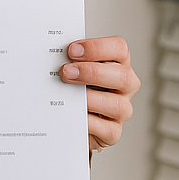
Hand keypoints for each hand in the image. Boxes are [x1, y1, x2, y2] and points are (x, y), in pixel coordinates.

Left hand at [59, 35, 140, 150]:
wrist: (70, 117)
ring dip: (91, 99)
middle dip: (92, 72)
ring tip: (68, 95)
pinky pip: (107, 130)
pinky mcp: (113, 132)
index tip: (72, 50)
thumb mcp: (75, 68)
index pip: (119, 48)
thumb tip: (53, 55)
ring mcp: (122, 109)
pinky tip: (73, 116)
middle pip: (123, 76)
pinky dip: (89, 123)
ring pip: (118, 106)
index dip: (97, 48)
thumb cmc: (74, 86)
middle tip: (66, 71)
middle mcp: (125, 85)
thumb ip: (70, 60)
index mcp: (118, 63)